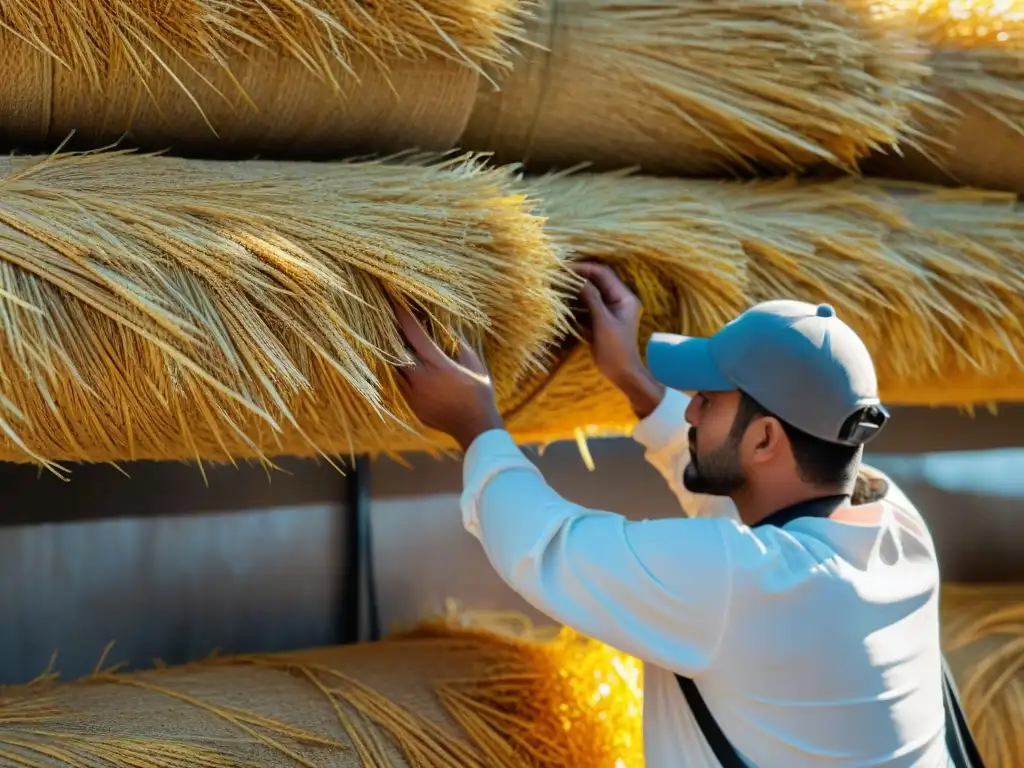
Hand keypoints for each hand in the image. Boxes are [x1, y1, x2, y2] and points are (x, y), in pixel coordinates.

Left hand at [393, 303, 503, 450]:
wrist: (475, 428)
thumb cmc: (479, 394)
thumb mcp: (475, 365)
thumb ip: (460, 346)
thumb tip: (450, 331)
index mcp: (437, 365)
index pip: (414, 335)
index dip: (404, 317)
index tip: (395, 302)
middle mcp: (420, 379)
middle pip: (396, 351)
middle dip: (392, 336)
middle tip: (390, 322)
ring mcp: (414, 395)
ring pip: (397, 370)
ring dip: (398, 357)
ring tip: (398, 344)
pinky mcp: (413, 407)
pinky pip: (403, 386)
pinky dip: (406, 376)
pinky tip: (412, 371)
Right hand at [573, 262, 664, 418]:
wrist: (622, 373)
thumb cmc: (615, 349)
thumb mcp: (602, 322)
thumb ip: (592, 299)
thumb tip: (578, 281)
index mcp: (624, 297)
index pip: (604, 274)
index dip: (585, 268)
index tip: (566, 267)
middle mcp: (620, 299)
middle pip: (599, 279)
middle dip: (581, 274)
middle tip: (560, 273)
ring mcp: (612, 308)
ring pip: (594, 290)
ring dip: (579, 285)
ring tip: (561, 282)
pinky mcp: (604, 317)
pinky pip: (591, 302)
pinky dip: (579, 298)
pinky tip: (566, 298)